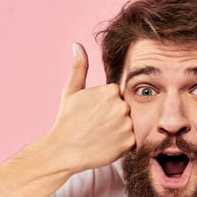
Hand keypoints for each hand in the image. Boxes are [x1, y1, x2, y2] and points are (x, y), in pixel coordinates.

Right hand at [46, 43, 134, 172]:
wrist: (63, 151)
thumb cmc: (67, 120)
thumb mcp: (71, 91)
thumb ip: (79, 67)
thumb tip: (77, 45)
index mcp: (111, 90)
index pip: (117, 96)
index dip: (106, 106)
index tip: (94, 114)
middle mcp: (122, 105)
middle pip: (125, 109)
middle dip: (114, 117)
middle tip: (98, 126)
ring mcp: (127, 124)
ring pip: (130, 124)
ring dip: (119, 130)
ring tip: (102, 135)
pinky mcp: (130, 142)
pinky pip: (132, 140)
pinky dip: (122, 143)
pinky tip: (107, 143)